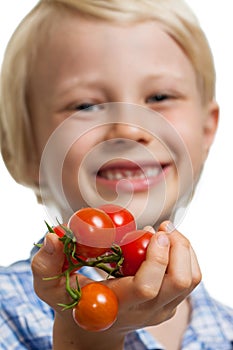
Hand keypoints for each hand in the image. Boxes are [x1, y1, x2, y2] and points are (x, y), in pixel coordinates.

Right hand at [31, 222, 200, 349]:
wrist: (92, 330)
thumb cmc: (70, 304)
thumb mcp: (50, 286)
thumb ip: (46, 263)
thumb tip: (53, 237)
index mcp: (118, 305)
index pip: (148, 288)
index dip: (155, 258)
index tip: (151, 230)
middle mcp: (147, 311)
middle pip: (181, 281)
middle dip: (178, 247)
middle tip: (162, 226)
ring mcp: (162, 309)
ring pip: (190, 278)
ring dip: (182, 248)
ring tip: (163, 230)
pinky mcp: (170, 303)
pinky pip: (189, 277)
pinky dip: (182, 254)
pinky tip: (164, 242)